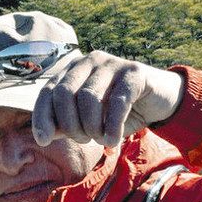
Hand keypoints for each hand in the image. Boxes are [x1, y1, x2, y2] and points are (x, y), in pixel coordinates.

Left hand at [31, 50, 184, 147]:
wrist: (159, 101)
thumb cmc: (118, 112)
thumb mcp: (89, 121)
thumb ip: (65, 124)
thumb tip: (44, 134)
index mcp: (73, 70)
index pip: (47, 92)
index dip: (42, 117)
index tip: (43, 140)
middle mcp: (89, 61)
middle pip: (64, 94)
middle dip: (71, 125)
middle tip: (84, 140)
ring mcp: (112, 63)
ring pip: (89, 98)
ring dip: (92, 128)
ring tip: (101, 139)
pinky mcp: (134, 72)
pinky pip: (116, 102)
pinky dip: (112, 127)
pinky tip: (113, 140)